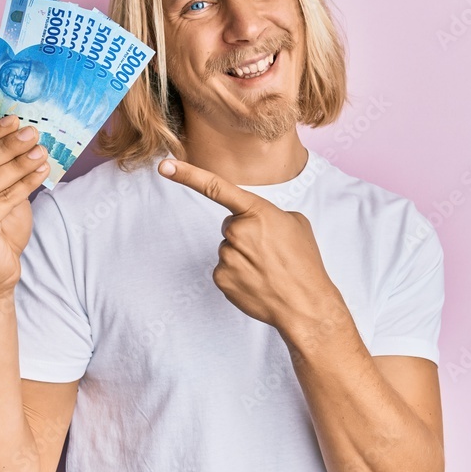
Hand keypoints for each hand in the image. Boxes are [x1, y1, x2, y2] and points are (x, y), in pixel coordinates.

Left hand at [157, 157, 339, 330]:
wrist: (305, 304)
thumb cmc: (304, 263)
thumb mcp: (295, 223)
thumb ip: (269, 214)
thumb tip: (255, 222)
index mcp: (257, 212)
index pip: (217, 187)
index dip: (188, 175)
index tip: (165, 167)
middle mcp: (238, 231)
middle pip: (230, 226)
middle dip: (246, 235)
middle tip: (269, 252)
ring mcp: (227, 256)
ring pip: (228, 249)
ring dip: (243, 257)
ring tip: (267, 269)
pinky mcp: (221, 278)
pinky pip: (224, 269)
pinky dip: (238, 275)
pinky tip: (257, 282)